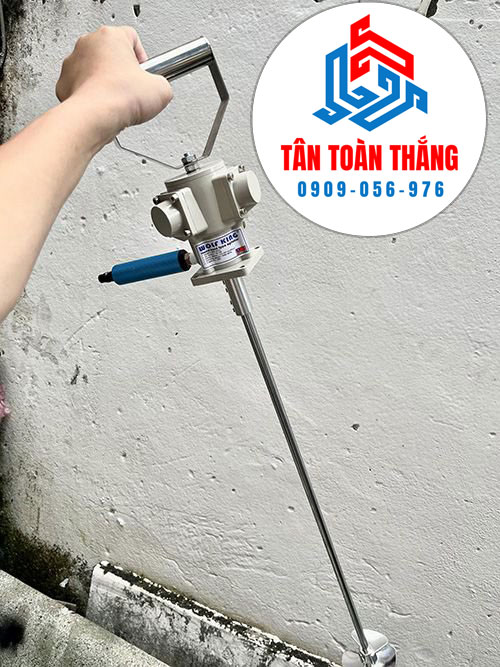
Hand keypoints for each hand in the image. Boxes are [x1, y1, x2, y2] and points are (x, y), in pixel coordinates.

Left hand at [56, 26, 172, 143]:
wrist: (94, 117)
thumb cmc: (118, 98)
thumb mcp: (161, 90)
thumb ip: (163, 84)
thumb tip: (160, 90)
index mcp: (111, 36)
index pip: (132, 38)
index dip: (142, 58)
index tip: (144, 74)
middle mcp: (88, 44)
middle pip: (111, 52)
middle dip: (122, 70)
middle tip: (131, 88)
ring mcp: (73, 63)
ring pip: (94, 69)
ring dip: (105, 82)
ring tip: (116, 100)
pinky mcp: (64, 83)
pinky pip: (81, 86)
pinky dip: (92, 96)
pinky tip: (103, 107)